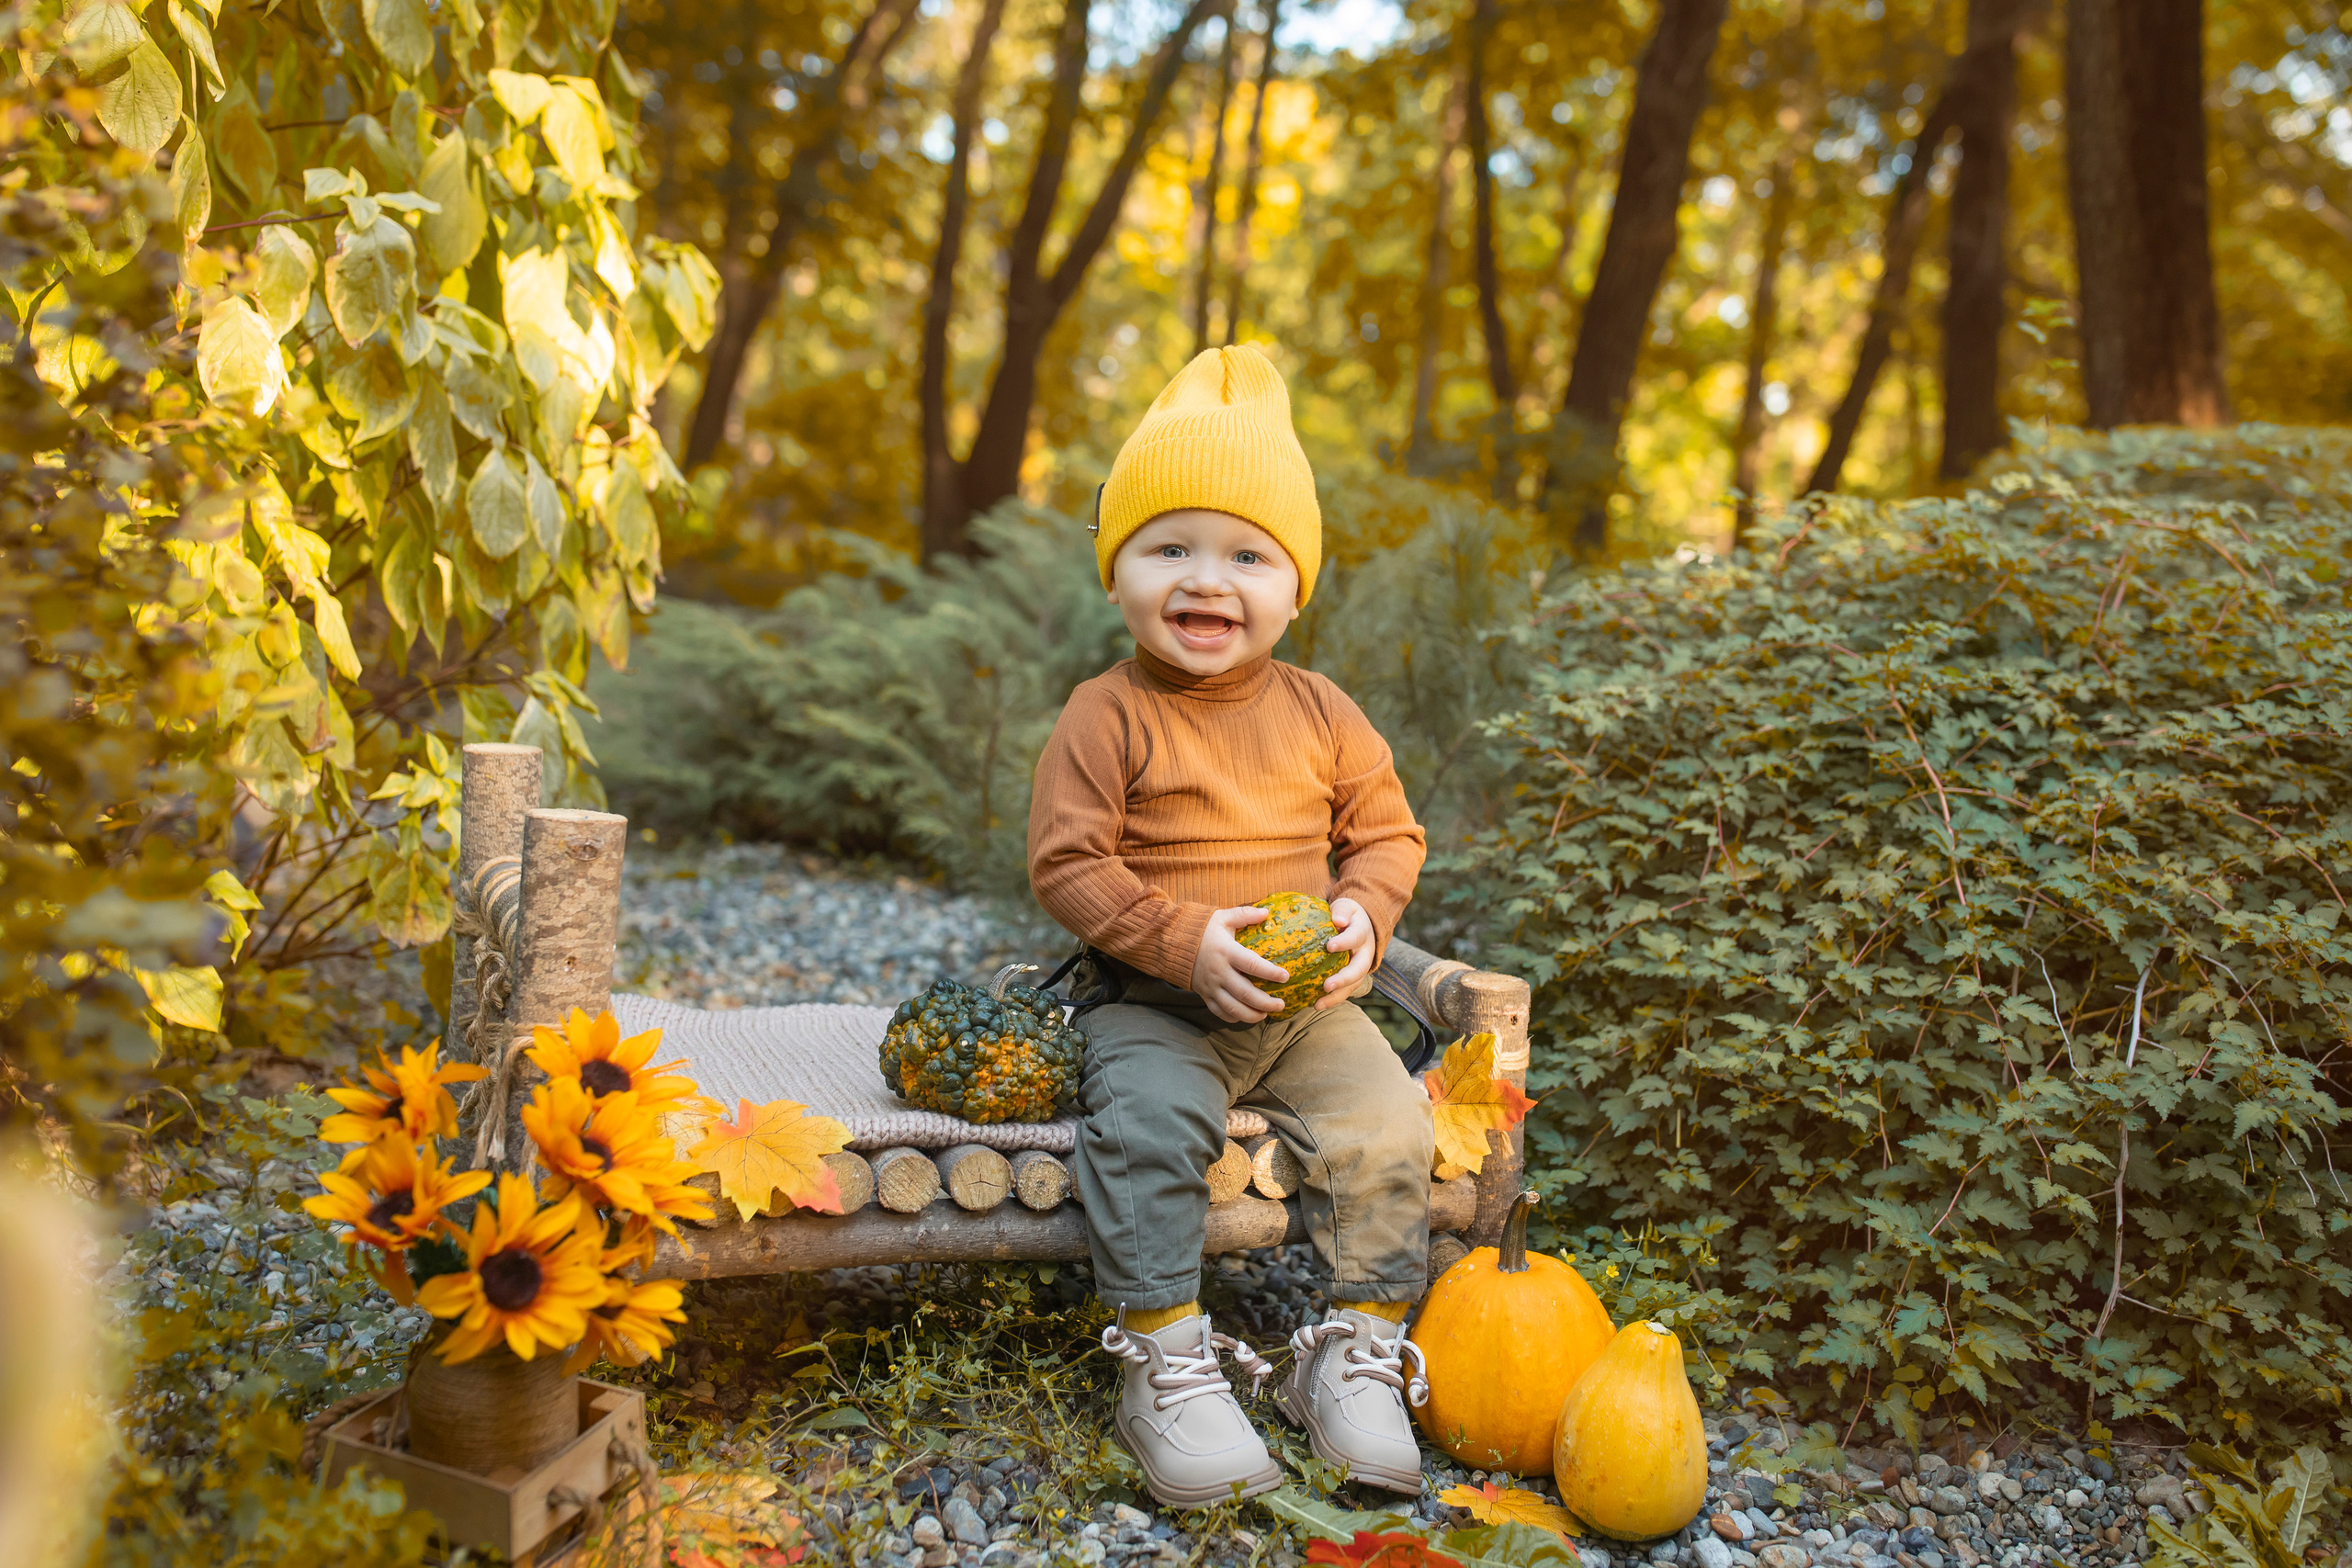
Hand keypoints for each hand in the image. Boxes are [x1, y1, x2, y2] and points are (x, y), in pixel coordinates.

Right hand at [1190, 905, 1289, 1024]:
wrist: (1173, 943)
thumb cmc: (1203, 930)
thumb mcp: (1223, 918)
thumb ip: (1245, 914)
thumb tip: (1266, 912)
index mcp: (1226, 952)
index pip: (1252, 965)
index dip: (1270, 973)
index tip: (1285, 977)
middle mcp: (1219, 972)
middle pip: (1245, 993)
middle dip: (1266, 1002)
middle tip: (1281, 1004)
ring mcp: (1211, 986)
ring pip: (1233, 1008)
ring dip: (1252, 1015)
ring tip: (1266, 1014)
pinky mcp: (1205, 995)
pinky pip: (1220, 1012)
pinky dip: (1234, 1018)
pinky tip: (1246, 1016)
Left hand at [1314, 897, 1375, 1008]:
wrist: (1359, 924)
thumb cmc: (1346, 914)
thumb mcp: (1345, 906)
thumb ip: (1341, 910)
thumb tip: (1337, 919)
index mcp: (1362, 933)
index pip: (1355, 937)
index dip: (1344, 942)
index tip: (1330, 946)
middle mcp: (1365, 953)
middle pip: (1358, 970)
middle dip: (1343, 979)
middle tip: (1327, 986)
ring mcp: (1360, 968)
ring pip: (1352, 985)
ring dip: (1336, 996)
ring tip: (1318, 1004)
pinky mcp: (1352, 978)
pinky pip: (1344, 991)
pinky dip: (1332, 999)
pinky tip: (1315, 1005)